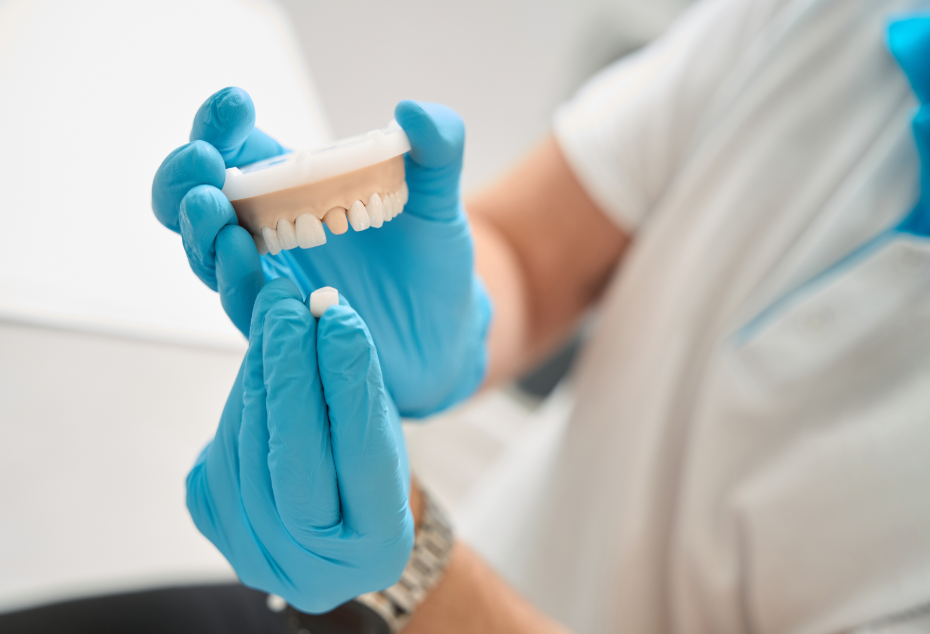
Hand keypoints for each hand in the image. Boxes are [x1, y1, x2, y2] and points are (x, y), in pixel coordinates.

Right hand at [152, 88, 491, 416]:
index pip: (238, 149)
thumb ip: (438, 148)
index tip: (236, 105)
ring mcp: (270, 279)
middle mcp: (268, 231)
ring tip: (211, 207)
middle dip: (186, 178)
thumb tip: (413, 111)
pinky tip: (242, 254)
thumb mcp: (439, 199)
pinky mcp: (283, 326)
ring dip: (201, 229)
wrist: (447, 330)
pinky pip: (245, 304)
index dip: (222, 124)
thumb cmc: (431, 259)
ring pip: (208, 254)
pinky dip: (236, 279)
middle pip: (197, 199)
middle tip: (203, 161)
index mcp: (294, 186)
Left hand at [185, 278, 413, 612]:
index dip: (350, 386)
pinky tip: (259, 357)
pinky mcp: (216, 525)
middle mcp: (313, 568)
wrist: (336, 526)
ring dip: (258, 373)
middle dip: (289, 375)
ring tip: (274, 313)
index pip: (362, 459)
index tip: (341, 322)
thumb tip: (323, 315)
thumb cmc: (371, 472)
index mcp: (376, 550)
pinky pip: (221, 450)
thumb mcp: (384, 436)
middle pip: (292, 463)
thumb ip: (357, 388)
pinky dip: (242, 397)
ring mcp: (256, 554)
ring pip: (247, 450)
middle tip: (289, 307)